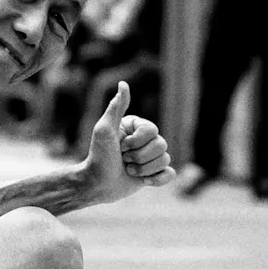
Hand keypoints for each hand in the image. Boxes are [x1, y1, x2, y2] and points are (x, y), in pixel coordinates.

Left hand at [79, 80, 175, 204]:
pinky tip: (143, 181)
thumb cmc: (98, 156)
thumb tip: (124, 84)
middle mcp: (146, 140)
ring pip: (165, 159)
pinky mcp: (154, 173)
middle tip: (123, 160)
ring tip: (129, 171)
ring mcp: (151, 157)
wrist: (97, 184)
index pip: (152, 130)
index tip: (120, 146)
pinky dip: (157, 179)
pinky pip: (170, 174)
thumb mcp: (104, 130)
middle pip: (161, 145)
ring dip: (144, 169)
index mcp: (137, 127)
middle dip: (139, 157)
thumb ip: (116, 107)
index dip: (136, 142)